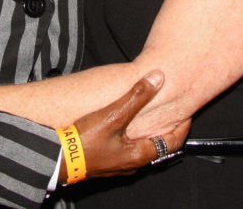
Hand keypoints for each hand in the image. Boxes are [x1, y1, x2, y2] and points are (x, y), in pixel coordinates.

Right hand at [60, 71, 190, 183]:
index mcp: (139, 155)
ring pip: (141, 148)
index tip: (187, 113)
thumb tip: (157, 77)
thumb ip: (136, 96)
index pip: (172, 143)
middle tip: (171, 112)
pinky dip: (132, 136)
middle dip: (166, 129)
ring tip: (150, 115)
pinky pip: (126, 148)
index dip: (182, 127)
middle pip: (158, 146)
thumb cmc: (84, 142)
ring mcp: (118, 165)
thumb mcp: (113, 116)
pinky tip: (124, 125)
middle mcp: (131, 164)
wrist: (56, 159)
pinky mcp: (105, 162)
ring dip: (148, 132)